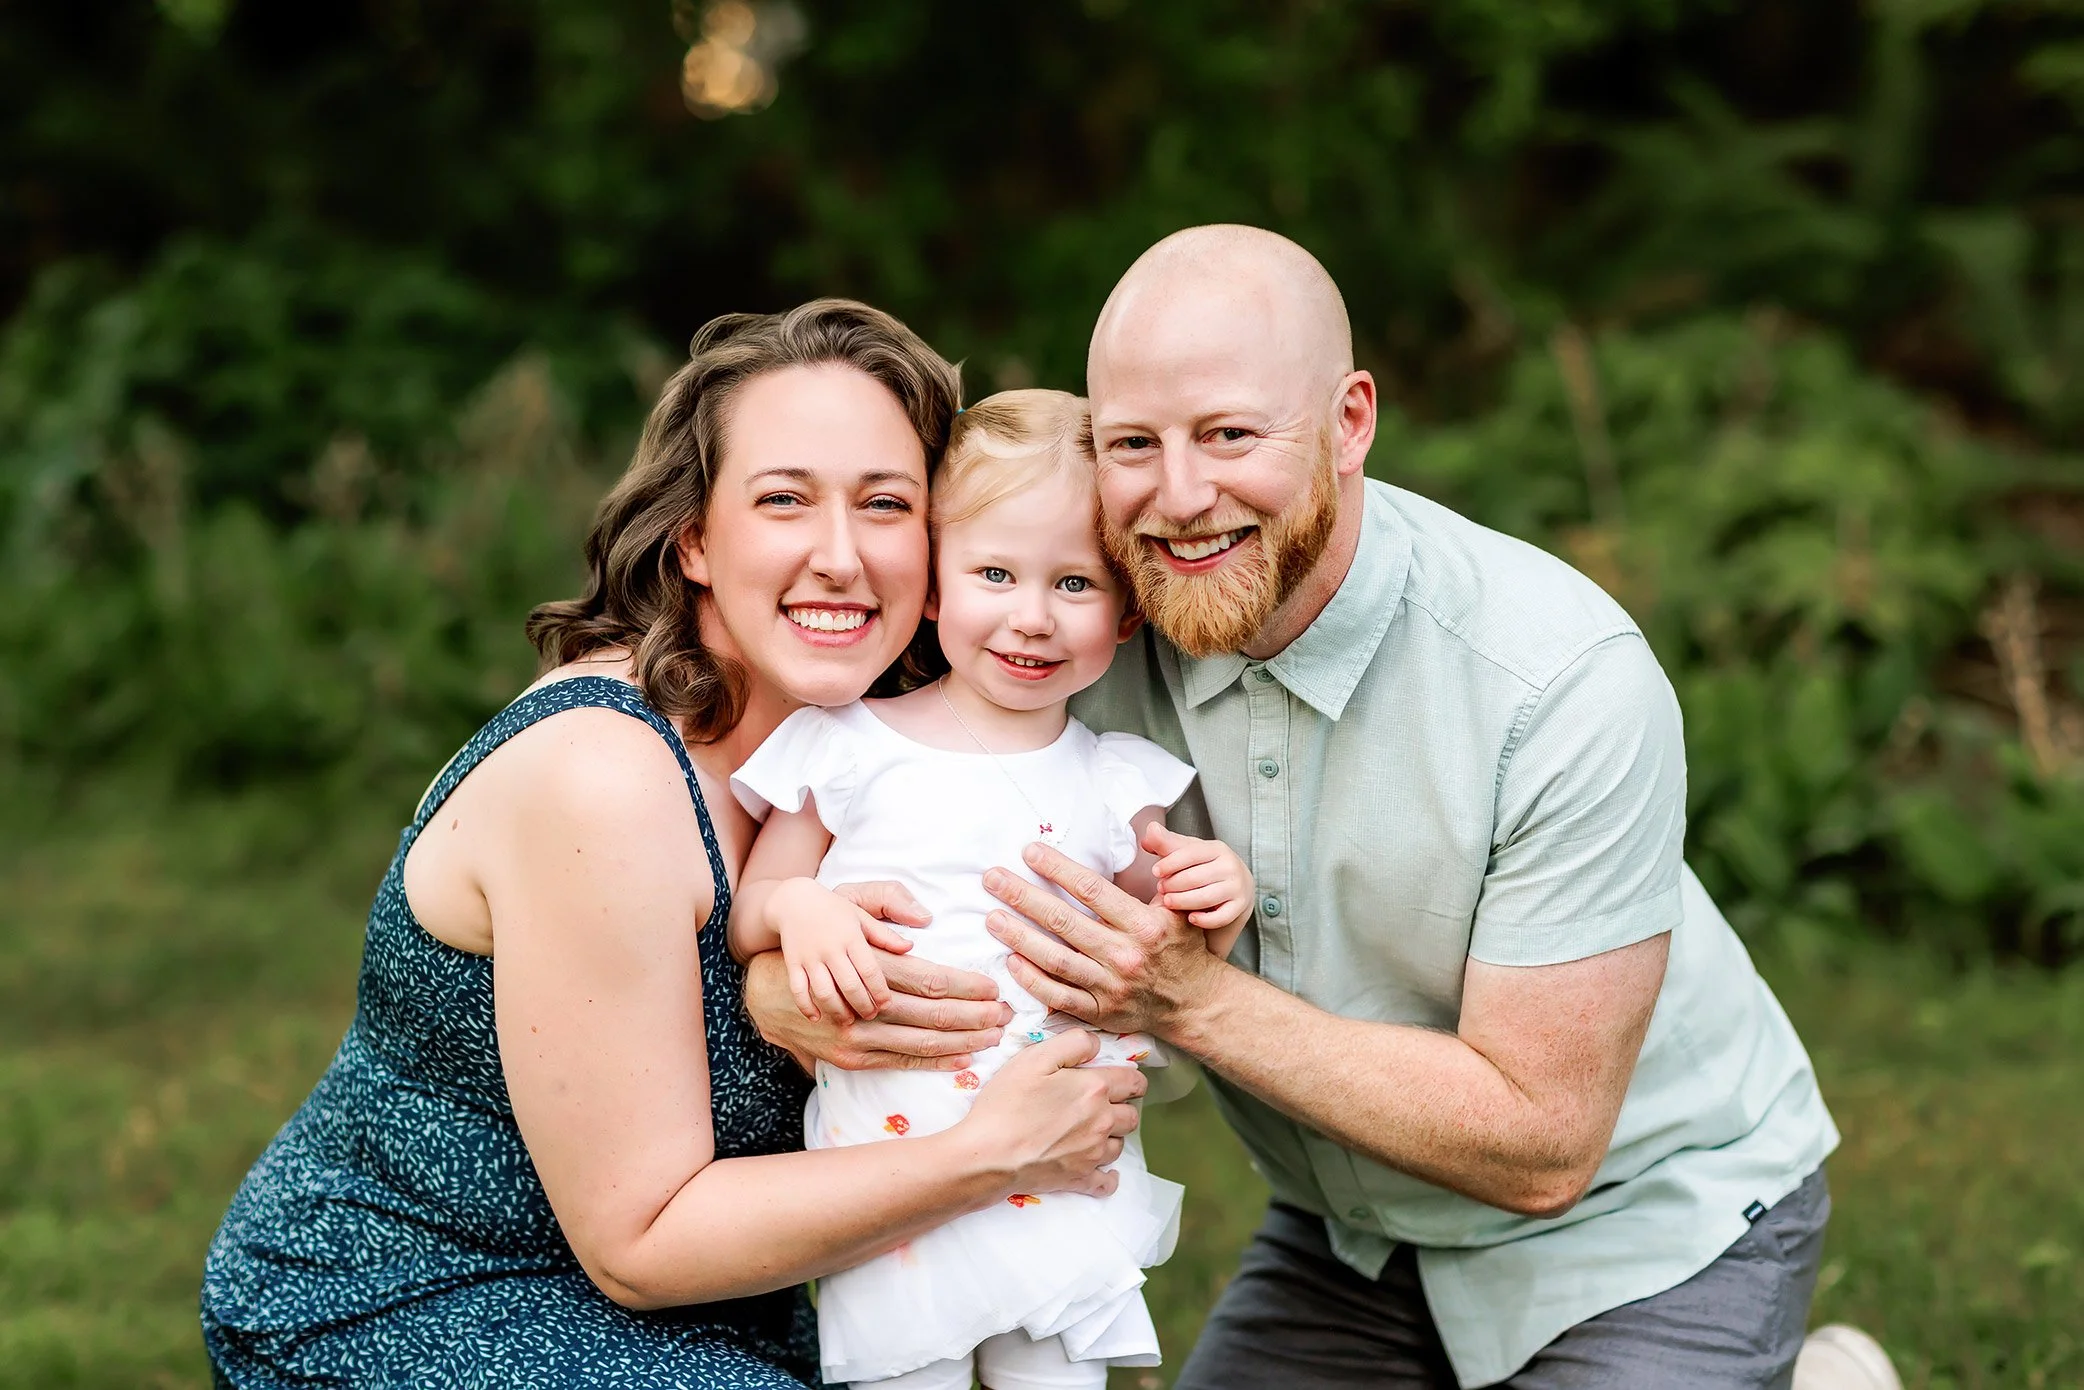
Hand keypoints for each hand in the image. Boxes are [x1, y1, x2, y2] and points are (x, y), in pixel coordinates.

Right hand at [744, 879, 1010, 1071]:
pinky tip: (962, 1058)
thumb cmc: (818, 941)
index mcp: (866, 965)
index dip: (965, 985)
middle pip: (930, 1014)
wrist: (762, 987)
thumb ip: (885, 905)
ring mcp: (854, 1037)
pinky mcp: (849, 1057)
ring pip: (919, 1041)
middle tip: (1007, 1016)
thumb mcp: (847, 904)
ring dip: (961, 1040)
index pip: (927, 978)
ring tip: (994, 1036)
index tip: (995, 988)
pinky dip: (932, 1061)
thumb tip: (921, 922)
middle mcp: (861, 1005)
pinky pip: (898, 1062)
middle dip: (974, 1016)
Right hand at [770, 878, 912, 1021]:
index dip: (879, 991)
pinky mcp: (792, 963)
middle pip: (849, 985)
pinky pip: (798, 990)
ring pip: (824, 992)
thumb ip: (884, 935)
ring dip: (837, 1010)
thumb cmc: (833, 910)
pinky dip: (806, 1007)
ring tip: (847, 1021)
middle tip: (870, 1016)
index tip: (886, 1004)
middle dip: (862, 1005)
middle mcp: (830, 948)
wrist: (794, 901)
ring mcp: (809, 957)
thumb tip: (909, 948)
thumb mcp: (861, 917)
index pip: (869, 970)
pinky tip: (817, 1018)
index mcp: (851, 937)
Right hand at [958, 1031, 1146, 1198]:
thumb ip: (1073, 1043)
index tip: (1119, 1078)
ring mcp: (1092, 1154)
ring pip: (1120, 1145)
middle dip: (1122, 1107)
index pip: (1133, 1081)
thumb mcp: (1035, 1057)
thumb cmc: (1007, 1104)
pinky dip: (1108, 1176)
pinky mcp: (1079, 1179)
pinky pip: (1107, 1183)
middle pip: (1131, 1115)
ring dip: (1112, 1137)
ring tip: (1092, 1131)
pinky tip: (1102, 1170)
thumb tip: (1096, 1044)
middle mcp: (1101, 1122)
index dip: (1129, 1078)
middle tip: (1102, 1103)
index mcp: (1094, 1089)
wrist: (989, 1155)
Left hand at [984, 842, 1227, 1036]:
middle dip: (1023, 897)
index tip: (1029, 852)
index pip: (1091, 890)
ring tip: (992, 917)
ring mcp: (1110, 987)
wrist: (1196, 1002)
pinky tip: (1012, 960)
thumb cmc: (1181, 947)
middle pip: (1064, 921)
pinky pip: (1058, 997)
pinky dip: (1032, 980)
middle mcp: (1125, 955)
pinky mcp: (1100, 1012)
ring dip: (1019, 937)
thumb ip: (1160, 873)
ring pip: (1055, 959)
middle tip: (992, 878)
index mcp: (1143, 924)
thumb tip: (1146, 832)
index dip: (1057, 868)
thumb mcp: (1177, 907)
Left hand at [1143, 823, 1253, 929]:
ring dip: (1183, 901)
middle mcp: (1230, 866)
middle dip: (1173, 884)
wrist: (1235, 887)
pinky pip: (1221, 917)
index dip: (1170, 863)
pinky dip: (1204, 920)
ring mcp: (1237, 887)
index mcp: (1217, 848)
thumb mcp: (1187, 852)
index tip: (1155, 872)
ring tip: (1168, 902)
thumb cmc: (1205, 867)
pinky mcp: (1239, 906)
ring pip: (1206, 898)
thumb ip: (1166, 842)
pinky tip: (1191, 918)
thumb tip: (1150, 829)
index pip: (1190, 853)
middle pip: (1195, 877)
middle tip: (1160, 889)